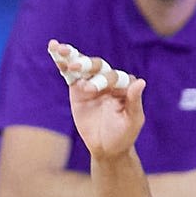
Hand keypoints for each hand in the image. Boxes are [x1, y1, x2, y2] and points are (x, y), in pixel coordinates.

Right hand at [49, 40, 144, 161]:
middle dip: (85, 64)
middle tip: (74, 66)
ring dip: (70, 56)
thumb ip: (134, 101)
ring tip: (58, 48)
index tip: (88, 90)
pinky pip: (70, 74)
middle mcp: (108, 80)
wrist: (107, 148)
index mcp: (124, 85)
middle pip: (97, 66)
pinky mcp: (77, 88)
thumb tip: (141, 82)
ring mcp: (92, 82)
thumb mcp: (132, 121)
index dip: (102, 80)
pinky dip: (62, 64)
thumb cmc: (124, 135)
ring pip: (82, 65)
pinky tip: (54, 52)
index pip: (113, 77)